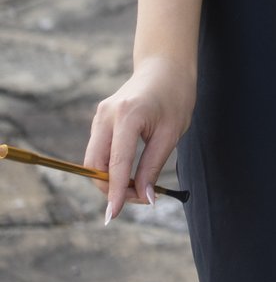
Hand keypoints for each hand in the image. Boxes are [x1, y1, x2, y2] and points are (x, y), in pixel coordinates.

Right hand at [84, 55, 193, 221]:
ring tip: (137, 188)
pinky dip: (108, 166)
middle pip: (95, 165)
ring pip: (92, 160)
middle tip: (138, 200)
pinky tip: (128, 174)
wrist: (166, 66)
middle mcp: (106, 116)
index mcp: (127, 116)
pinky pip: (98, 150)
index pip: (115, 164)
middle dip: (110, 188)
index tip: (113, 215)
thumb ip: (153, 167)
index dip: (114, 192)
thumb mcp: (172, 133)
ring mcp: (99, 116)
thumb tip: (144, 199)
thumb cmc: (176, 97)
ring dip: (109, 179)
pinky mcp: (99, 118)